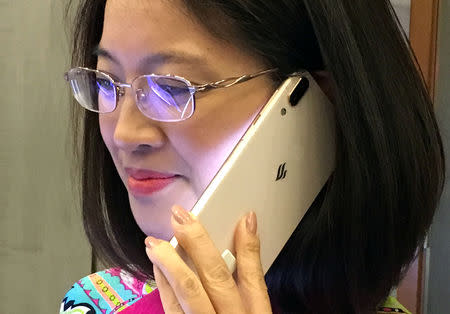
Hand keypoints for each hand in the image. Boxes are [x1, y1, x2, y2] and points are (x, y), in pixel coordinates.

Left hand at [144, 205, 271, 313]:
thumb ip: (250, 285)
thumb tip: (246, 242)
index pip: (254, 278)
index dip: (249, 246)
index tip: (245, 219)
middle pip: (217, 277)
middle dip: (198, 243)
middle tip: (181, 217)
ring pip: (189, 292)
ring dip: (170, 262)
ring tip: (155, 243)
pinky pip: (172, 309)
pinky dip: (164, 285)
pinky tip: (158, 268)